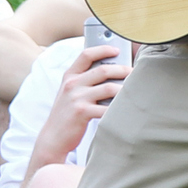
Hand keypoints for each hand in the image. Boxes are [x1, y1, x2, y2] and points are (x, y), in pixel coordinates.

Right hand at [34, 46, 129, 166]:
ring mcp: (76, 98)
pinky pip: (107, 108)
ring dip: (125, 89)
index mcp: (69, 76)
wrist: (52, 138)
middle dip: (123, 70)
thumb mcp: (70, 92)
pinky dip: (119, 107)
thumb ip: (85, 80)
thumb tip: (112, 69)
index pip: (86, 55)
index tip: (117, 50)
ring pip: (109, 88)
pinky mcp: (82, 113)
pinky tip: (126, 108)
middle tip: (134, 73)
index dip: (103, 49)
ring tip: (135, 90)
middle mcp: (72, 85)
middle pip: (103, 70)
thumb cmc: (67, 114)